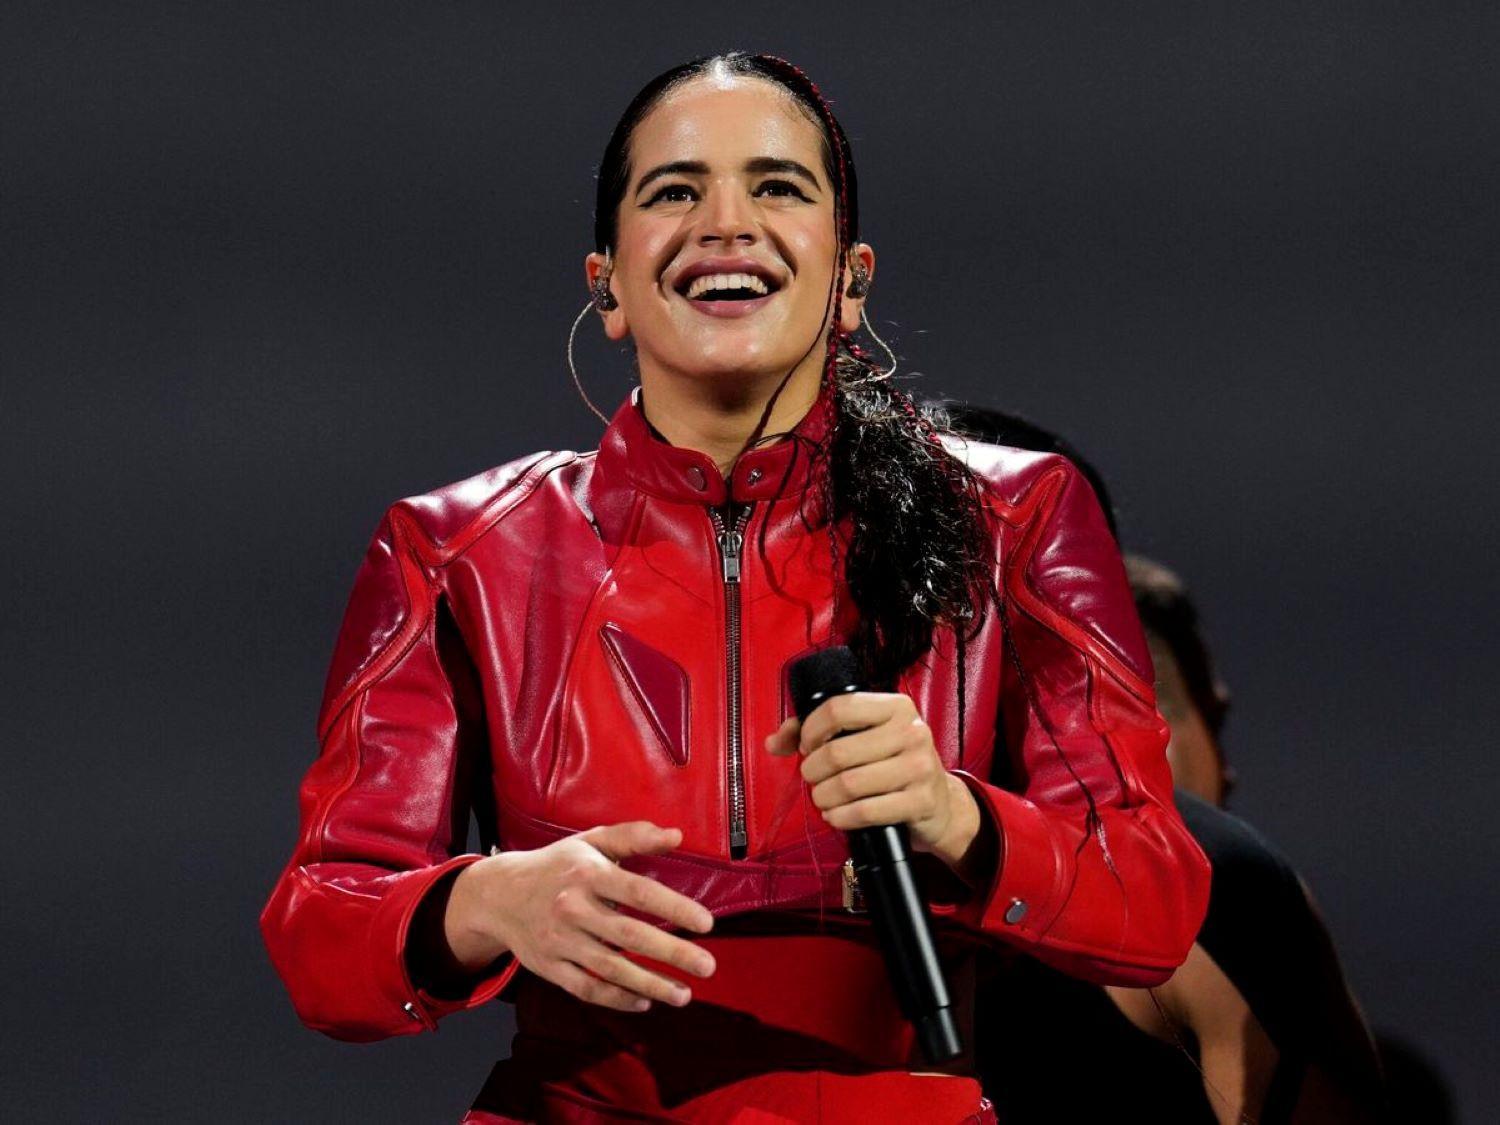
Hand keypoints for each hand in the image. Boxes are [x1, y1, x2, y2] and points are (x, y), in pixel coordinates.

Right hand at [444, 821, 715, 1011]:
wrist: (499, 895)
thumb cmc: (557, 865)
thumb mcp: (591, 842)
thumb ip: (634, 837)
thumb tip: (677, 836)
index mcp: (588, 874)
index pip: (638, 892)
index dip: (674, 908)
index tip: (706, 923)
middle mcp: (573, 908)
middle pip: (629, 934)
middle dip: (672, 953)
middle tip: (708, 966)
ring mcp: (560, 940)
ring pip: (610, 968)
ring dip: (650, 984)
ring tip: (684, 994)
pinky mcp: (549, 967)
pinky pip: (586, 988)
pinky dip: (616, 998)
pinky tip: (644, 1002)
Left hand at [765, 692, 980, 869]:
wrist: (939, 804)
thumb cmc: (892, 764)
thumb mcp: (863, 737)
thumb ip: (815, 731)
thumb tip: (774, 742)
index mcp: (896, 707)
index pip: (838, 708)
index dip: (811, 730)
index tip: (807, 746)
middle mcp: (911, 732)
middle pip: (838, 751)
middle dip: (813, 770)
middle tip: (813, 778)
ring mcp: (919, 767)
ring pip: (849, 784)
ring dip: (824, 796)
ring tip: (823, 798)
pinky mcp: (920, 801)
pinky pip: (865, 812)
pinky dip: (841, 817)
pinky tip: (836, 816)